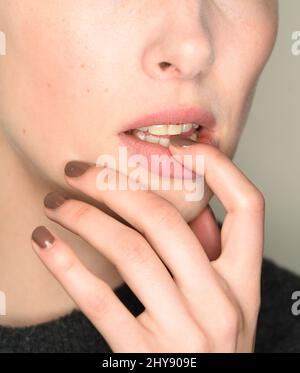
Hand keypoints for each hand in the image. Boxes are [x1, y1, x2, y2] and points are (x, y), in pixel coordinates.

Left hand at [31, 143, 264, 351]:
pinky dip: (66, 264)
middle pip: (168, 220)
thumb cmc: (211, 355)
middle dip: (116, 184)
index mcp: (244, 284)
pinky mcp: (145, 356)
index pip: (249, 207)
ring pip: (130, 249)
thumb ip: (208, 259)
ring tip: (56, 203)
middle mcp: (220, 303)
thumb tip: (186, 210)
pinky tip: (45, 242)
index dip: (217, 166)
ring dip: (84, 217)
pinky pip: (99, 299)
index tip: (175, 147)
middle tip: (80, 171)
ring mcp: (185, 330)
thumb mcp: (226, 307)